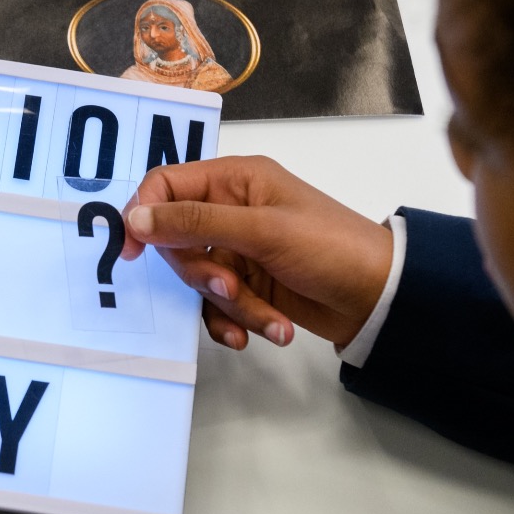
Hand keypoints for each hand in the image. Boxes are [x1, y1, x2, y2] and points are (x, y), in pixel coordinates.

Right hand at [122, 156, 393, 350]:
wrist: (381, 298)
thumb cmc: (332, 248)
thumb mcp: (262, 232)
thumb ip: (196, 223)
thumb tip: (135, 217)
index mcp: (234, 180)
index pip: (166, 186)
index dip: (144, 215)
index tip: (131, 252)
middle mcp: (231, 210)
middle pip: (179, 241)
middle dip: (203, 274)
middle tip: (230, 287)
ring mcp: (239, 250)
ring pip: (200, 279)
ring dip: (228, 306)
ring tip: (265, 319)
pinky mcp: (248, 285)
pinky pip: (217, 305)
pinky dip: (235, 321)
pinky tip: (263, 333)